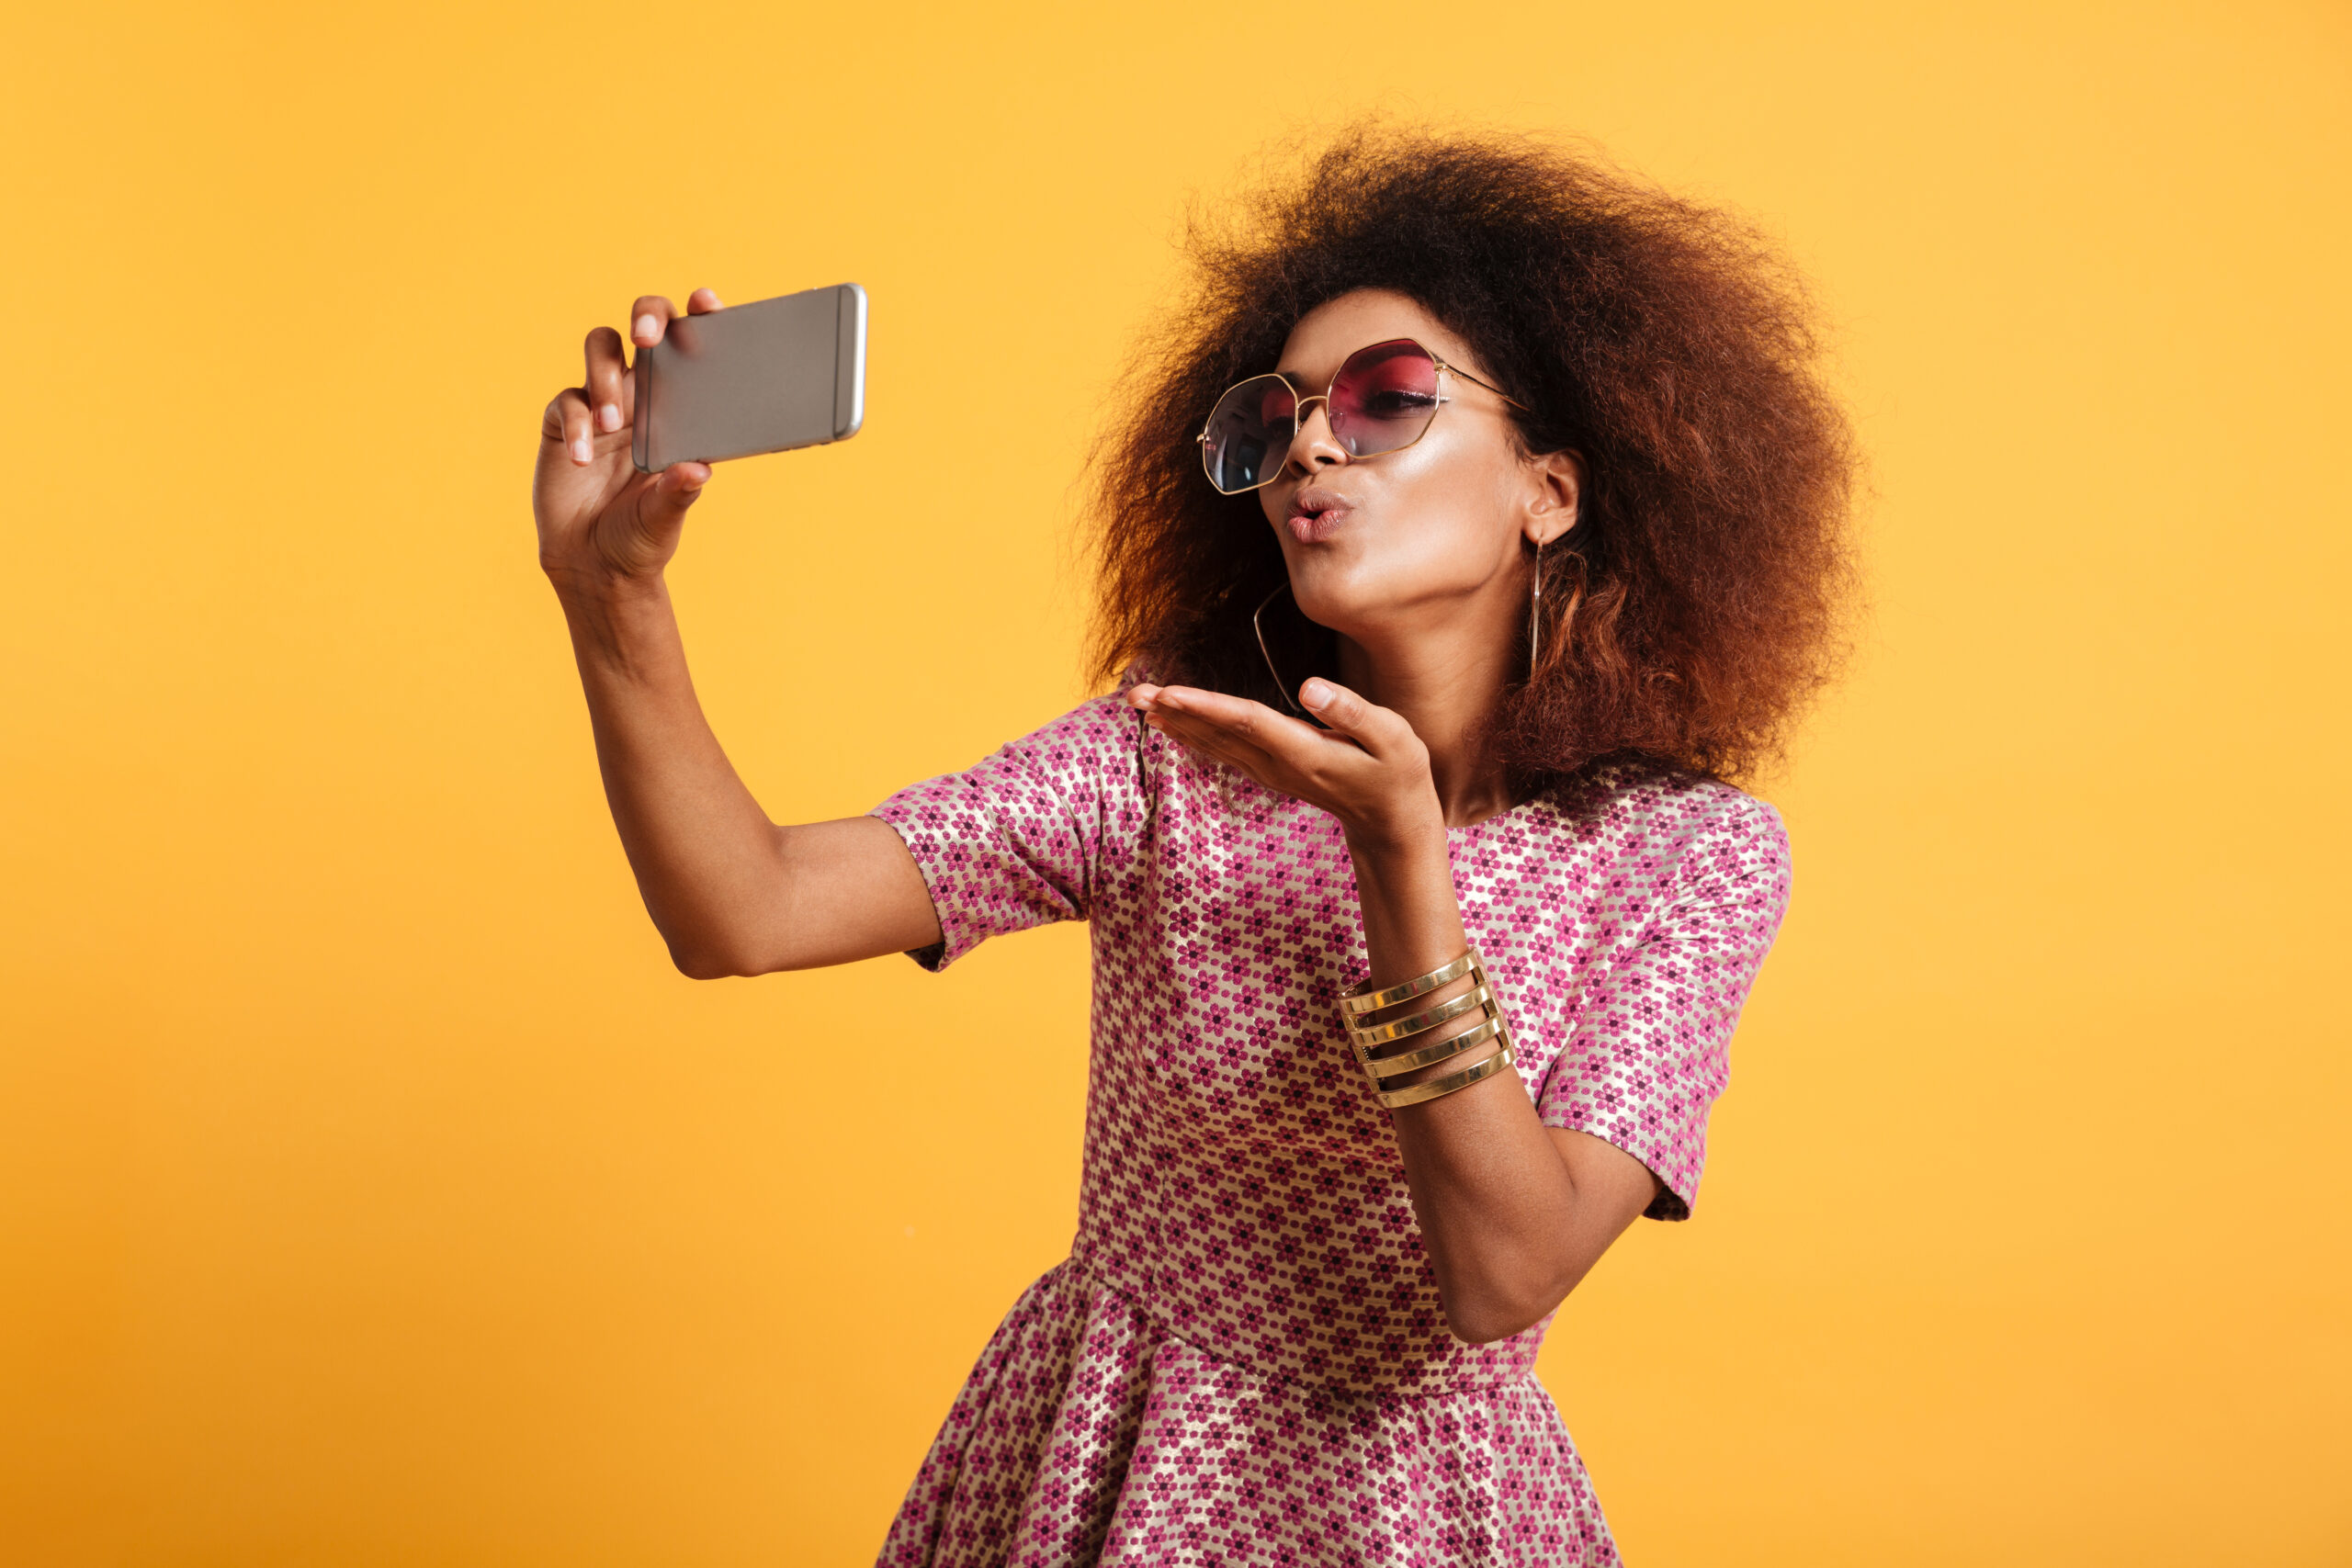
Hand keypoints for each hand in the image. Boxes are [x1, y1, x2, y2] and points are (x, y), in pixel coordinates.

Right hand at [532, 288, 723, 595]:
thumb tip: (699, 469)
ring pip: (599, 348)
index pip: (691, 351)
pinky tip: (582, 457)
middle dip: (646, 316)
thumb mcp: (666, 516)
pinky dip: (576, 423)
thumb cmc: (640, 537)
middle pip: (642, 327)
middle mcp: (643, 396)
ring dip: (605, 375)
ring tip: (613, 424)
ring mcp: (601, 403)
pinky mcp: (563, 420)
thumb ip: (681, 492)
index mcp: (680, 409)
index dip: (699, 317)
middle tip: (647, 336)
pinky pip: (567, 401)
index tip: (707, 303)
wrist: (594, 566)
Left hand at [1127, 678, 1441, 848]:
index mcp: (1305, 751)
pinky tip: (1172, 724)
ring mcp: (1272, 771)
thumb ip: (1352, 712)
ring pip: (1215, 744)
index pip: (1246, 722)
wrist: (1393, 825)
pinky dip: (1194, 735)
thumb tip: (1309, 687)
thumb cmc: (1399, 775)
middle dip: (1175, 712)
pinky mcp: (1271, 772)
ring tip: (1140, 703)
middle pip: (1218, 733)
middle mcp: (1279, 764)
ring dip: (1177, 723)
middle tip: (1133, 694)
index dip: (1206, 706)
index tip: (1169, 693)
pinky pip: (1223, 751)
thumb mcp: (1393, 737)